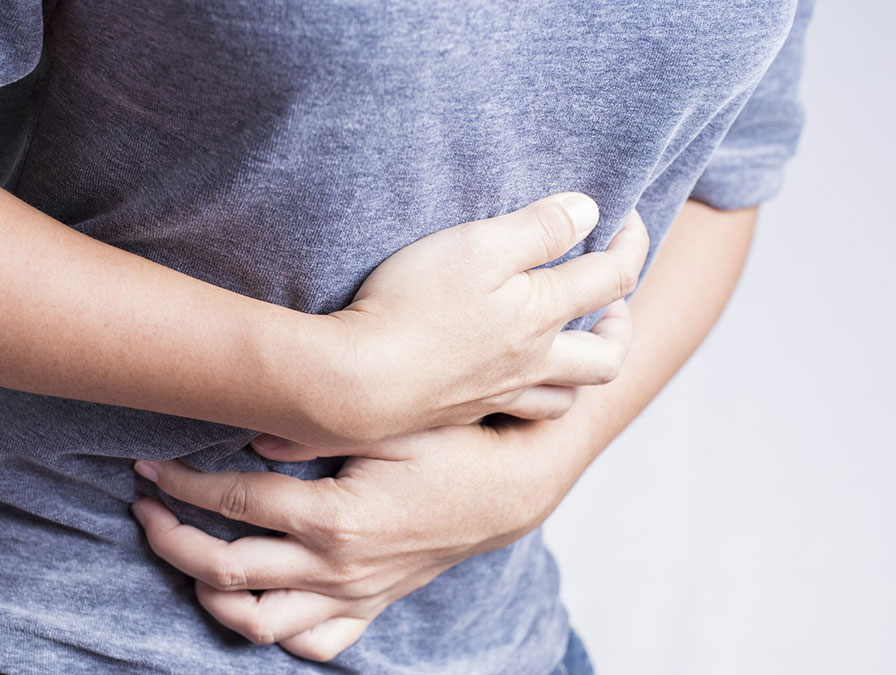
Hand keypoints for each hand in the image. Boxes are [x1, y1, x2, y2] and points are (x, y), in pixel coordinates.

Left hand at [130, 416, 588, 661]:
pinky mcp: (370, 606)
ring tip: (185, 555)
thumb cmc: (451, 447)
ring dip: (209, 593)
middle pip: (228, 569)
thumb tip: (252, 432)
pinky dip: (273, 629)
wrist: (511, 488)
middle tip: (145, 510)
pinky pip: (312, 641)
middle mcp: (337, 568)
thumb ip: (317, 428)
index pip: (235, 504)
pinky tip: (252, 598)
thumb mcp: (390, 424)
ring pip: (259, 622)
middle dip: (173, 540)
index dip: (182, 486)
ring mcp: (353, 595)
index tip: (148, 467)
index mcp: (335, 518)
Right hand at [319, 194, 646, 442]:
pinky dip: (532, 398)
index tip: (624, 215)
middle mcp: (532, 362)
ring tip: (572, 347)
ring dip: (583, 372)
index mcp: (542, 315)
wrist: (356, 383)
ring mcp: (498, 393)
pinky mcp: (461, 412)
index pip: (613, 278)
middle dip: (622, 325)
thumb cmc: (412, 306)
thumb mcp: (476, 246)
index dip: (631, 241)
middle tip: (613, 303)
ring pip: (566, 397)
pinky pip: (518, 415)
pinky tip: (512, 382)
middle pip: (607, 357)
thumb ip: (538, 228)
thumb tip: (590, 212)